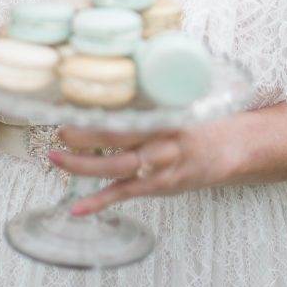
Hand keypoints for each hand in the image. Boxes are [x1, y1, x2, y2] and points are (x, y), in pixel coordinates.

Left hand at [50, 116, 246, 215]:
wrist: (230, 150)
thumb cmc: (196, 122)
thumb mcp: (178, 103)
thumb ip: (149, 98)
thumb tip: (110, 78)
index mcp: (166, 115)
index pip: (128, 112)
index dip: (99, 111)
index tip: (72, 105)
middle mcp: (163, 140)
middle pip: (118, 138)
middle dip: (85, 136)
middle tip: (60, 130)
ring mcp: (161, 167)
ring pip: (117, 168)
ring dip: (83, 165)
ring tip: (56, 158)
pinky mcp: (159, 187)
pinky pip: (125, 194)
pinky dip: (99, 202)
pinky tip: (76, 207)